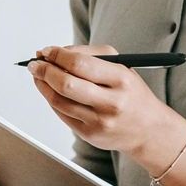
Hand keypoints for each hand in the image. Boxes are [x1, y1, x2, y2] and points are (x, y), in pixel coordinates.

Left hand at [26, 44, 183, 159]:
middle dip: (44, 70)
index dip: (57, 55)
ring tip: (38, 75)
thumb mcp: (122, 67)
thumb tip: (54, 53)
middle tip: (35, 63)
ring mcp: (100, 121)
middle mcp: (112, 102)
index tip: (46, 51)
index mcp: (122, 79)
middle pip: (65, 84)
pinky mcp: (90, 134)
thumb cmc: (131, 94)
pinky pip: (61, 114)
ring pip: (59, 100)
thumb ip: (90, 56)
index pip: (79, 64)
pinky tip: (49, 91)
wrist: (149, 130)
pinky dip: (51, 99)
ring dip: (42, 84)